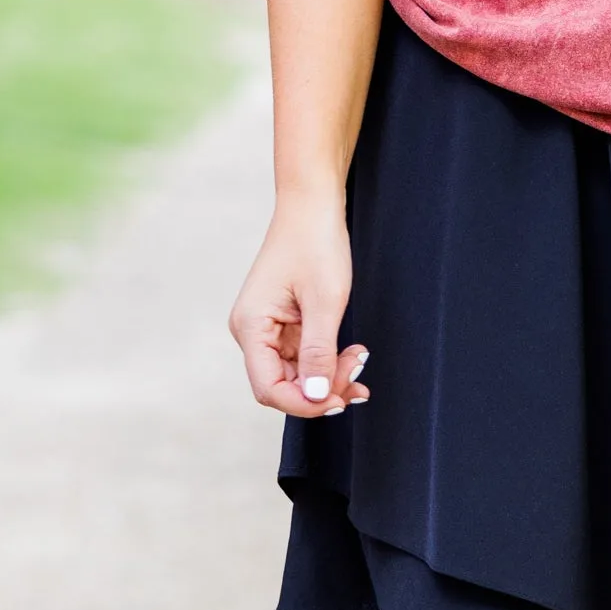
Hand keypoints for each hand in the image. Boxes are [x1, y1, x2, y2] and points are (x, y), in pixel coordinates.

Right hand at [229, 190, 372, 414]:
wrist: (314, 206)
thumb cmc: (316, 244)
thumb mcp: (325, 302)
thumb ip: (319, 353)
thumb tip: (314, 398)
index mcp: (251, 327)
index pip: (269, 389)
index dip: (303, 403)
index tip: (338, 401)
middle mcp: (252, 332)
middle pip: (284, 385)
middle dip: (323, 388)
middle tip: (359, 377)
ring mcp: (268, 328)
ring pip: (298, 373)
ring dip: (329, 375)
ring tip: (360, 360)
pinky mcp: (284, 323)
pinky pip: (305, 355)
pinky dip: (328, 360)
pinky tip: (352, 355)